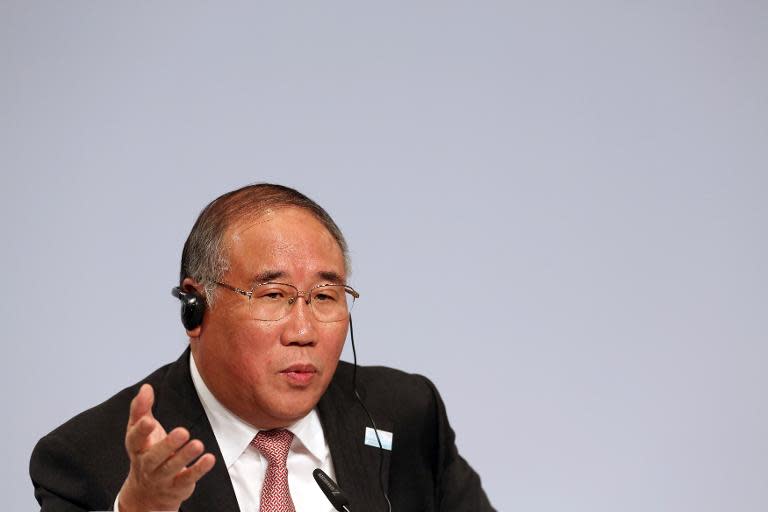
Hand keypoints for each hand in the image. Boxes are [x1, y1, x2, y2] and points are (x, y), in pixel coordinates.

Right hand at [117, 384, 215, 511]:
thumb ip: (141, 409)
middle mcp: (147, 464)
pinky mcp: (177, 486)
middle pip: (154, 457)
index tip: (148, 419)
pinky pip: (187, 479)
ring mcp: (162, 477)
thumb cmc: (147, 452)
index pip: (134, 439)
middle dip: (167, 445)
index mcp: (137, 448)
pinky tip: (210, 459)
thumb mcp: (140, 432)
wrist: (147, 493)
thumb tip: (146, 387)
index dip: (140, 430)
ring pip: (171, 468)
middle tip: (183, 432)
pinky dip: (198, 469)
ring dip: (184, 457)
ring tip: (198, 444)